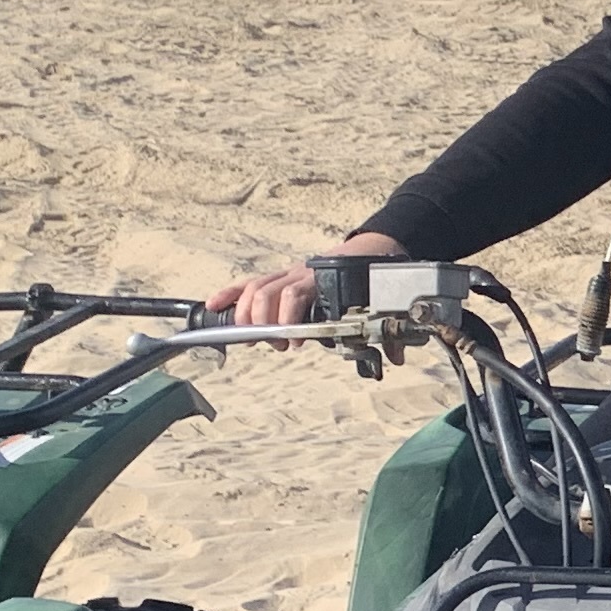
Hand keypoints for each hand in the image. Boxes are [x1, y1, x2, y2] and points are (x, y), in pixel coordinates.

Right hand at [208, 229, 397, 330]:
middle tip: (278, 346)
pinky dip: (230, 294)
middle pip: (268, 293)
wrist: (369, 252)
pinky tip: (213, 306)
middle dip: (265, 324)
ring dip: (248, 315)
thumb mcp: (375, 304)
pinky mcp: (279, 275)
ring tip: (253, 338)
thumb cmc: (368, 280)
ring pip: (256, 288)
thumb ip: (385, 331)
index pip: (295, 295)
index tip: (293, 343)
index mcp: (323, 280)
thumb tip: (396, 358)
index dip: (288, 320)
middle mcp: (301, 273)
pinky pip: (249, 283)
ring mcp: (287, 273)